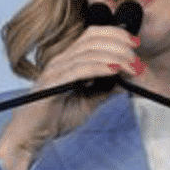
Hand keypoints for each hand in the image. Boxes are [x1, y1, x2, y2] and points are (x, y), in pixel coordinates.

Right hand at [0, 26, 143, 169]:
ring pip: (89, 53)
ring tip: (132, 65)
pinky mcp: (52, 83)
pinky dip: (100, 67)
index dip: (115, 34)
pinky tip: (115, 70)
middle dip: (119, 44)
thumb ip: (106, 90)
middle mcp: (61, 60)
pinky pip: (79, 70)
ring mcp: (55, 69)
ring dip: (114, 57)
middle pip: (93, 39)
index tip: (135, 43)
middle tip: (137, 56)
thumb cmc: (56, 118)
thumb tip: (127, 82)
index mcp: (69, 60)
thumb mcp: (90, 102)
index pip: (92, 35)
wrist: (31, 135)